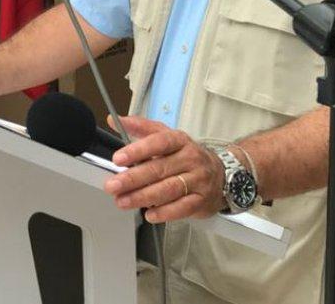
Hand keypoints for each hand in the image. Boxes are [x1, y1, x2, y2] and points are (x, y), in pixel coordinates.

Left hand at [103, 116, 225, 222]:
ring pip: (168, 189)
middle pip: (159, 169)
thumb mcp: (166, 136)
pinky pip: (181, 208)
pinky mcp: (201, 200)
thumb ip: (140, 128)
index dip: (137, 150)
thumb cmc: (186, 156)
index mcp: (180, 140)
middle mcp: (190, 159)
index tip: (118, 158)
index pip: (159, 142)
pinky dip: (164, 212)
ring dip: (143, 197)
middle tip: (113, 186)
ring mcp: (198, 180)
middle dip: (132, 179)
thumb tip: (114, 121)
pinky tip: (149, 214)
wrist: (221, 174)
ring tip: (123, 201)